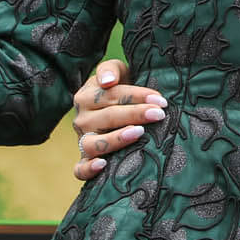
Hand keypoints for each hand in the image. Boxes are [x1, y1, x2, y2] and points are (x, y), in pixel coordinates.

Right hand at [70, 58, 167, 178]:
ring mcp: (82, 141)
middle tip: (159, 114)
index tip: (160, 100)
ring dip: (116, 139)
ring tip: (139, 133)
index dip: (136, 96)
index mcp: (86, 96)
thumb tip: (108, 81)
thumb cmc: (120, 90)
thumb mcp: (117, 72)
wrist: (114, 111)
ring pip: (93, 144)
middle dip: (135, 114)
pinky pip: (80, 169)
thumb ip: (111, 70)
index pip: (111, 94)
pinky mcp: (83, 160)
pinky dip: (88, 169)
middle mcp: (81, 119)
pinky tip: (104, 165)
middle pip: (108, 117)